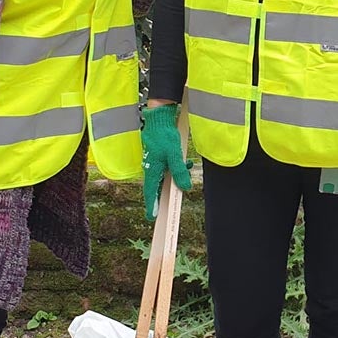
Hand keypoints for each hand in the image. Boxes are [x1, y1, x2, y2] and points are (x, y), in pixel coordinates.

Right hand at [141, 103, 192, 220]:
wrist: (160, 120)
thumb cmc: (164, 137)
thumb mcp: (175, 155)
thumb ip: (179, 172)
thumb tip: (185, 187)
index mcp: (152, 170)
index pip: (150, 192)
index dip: (151, 205)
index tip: (152, 217)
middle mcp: (151, 168)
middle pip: (157, 187)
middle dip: (165, 195)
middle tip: (169, 206)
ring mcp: (154, 163)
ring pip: (164, 176)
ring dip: (175, 178)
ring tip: (187, 173)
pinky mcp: (159, 157)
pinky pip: (167, 168)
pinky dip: (177, 168)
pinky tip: (187, 163)